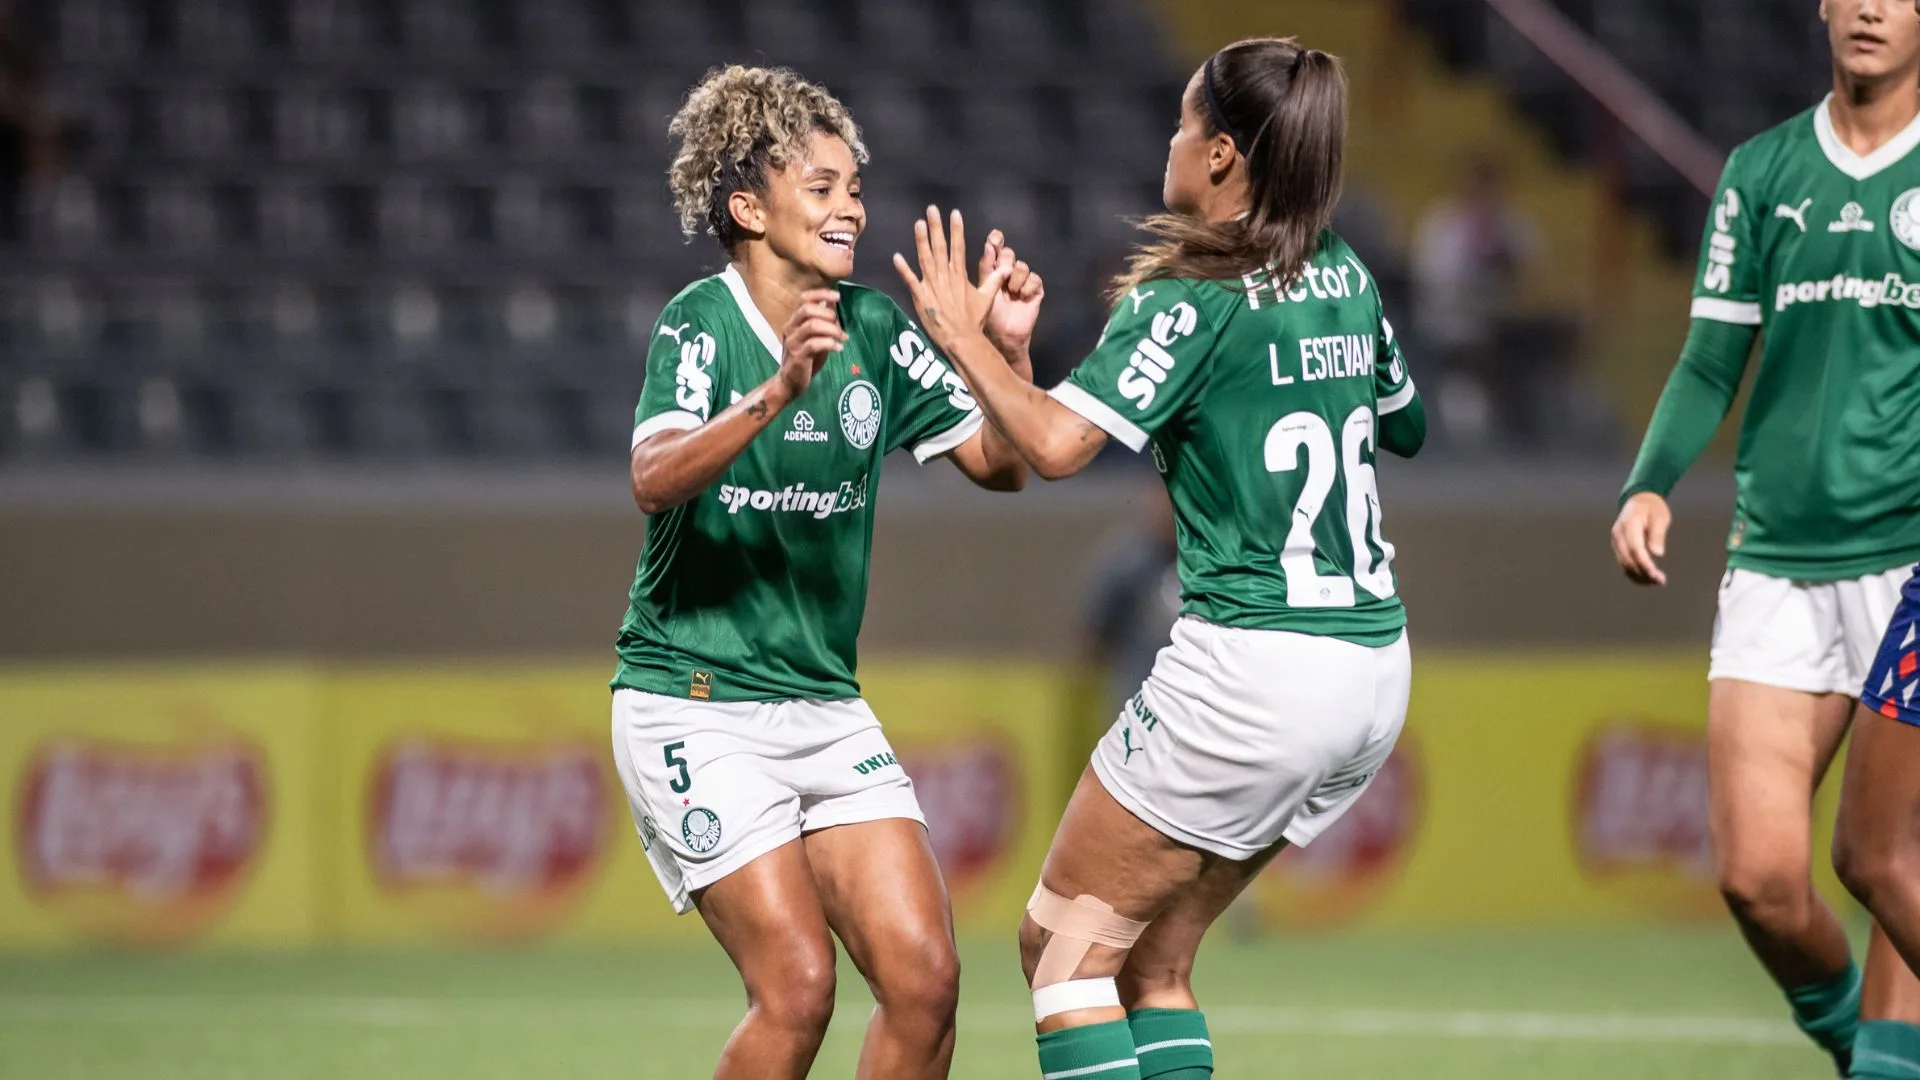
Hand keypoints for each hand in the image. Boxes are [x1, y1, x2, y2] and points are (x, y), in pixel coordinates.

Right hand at [774, 289, 845, 402]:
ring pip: (812, 325)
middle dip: (828, 313)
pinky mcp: (797, 355)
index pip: (804, 299)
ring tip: (842, 338)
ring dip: (831, 329)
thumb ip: (822, 321)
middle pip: (807, 309)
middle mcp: (790, 328)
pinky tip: (838, 348)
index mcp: (794, 321)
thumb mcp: (815, 336)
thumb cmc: (805, 358)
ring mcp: (792, 342)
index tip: (838, 296)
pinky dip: (830, 343)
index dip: (821, 294)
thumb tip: (832, 303)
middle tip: (839, 325)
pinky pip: (814, 344)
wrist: (790, 382)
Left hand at [892, 206, 1011, 352]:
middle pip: (940, 247)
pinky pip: (910, 281)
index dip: (956, 229)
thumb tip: (1007, 268)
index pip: (958, 247)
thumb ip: (994, 280)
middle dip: (936, 227)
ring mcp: (932, 286)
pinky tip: (897, 256)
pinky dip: (903, 269)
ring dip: (921, 241)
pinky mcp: (921, 297)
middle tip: (932, 209)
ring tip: (918, 223)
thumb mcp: (986, 298)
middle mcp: (945, 277)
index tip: (954, 213)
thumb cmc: (974, 320)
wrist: (962, 338)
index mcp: (960, 275)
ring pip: (925, 259)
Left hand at [980, 229, 1044, 355]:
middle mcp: (1008, 271)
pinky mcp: (1035, 289)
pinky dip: (1027, 287)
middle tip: (1003, 274)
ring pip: (1022, 266)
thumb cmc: (991, 312)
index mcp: (993, 270)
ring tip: (1012, 293)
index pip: (995, 249)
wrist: (1005, 333)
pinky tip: (1022, 297)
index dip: (996, 240)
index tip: (994, 237)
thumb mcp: (984, 288)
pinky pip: (1034, 278)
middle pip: (1009, 253)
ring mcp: (1023, 280)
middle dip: (1006, 262)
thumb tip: (989, 245)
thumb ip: (987, 267)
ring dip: (1015, 280)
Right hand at [1611, 492, 1672, 585]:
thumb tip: (1658, 553)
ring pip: (1624, 564)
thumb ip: (1657, 534)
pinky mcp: (1618, 547)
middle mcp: (1618, 535)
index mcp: (1629, 525)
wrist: (1639, 500)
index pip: (1635, 548)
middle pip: (1627, 559)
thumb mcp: (1660, 517)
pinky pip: (1624, 563)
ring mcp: (1616, 541)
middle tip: (1661, 581)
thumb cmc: (1653, 508)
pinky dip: (1634, 573)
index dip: (1644, 563)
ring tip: (1657, 581)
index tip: (1656, 575)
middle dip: (1643, 573)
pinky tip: (1647, 577)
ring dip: (1639, 576)